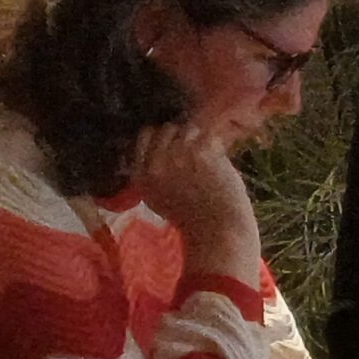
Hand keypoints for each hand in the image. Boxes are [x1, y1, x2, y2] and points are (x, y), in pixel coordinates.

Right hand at [132, 124, 260, 283]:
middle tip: (193, 152)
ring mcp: (177, 156)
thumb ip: (152, 173)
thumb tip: (154, 147)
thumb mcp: (157, 198)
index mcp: (140, 175)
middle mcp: (154, 163)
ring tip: (207, 157)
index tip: (173, 144)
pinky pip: (209, 135)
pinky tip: (218, 161)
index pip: (144, 136)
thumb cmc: (191, 217)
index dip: (161, 136)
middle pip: (166, 128)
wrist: (216, 229)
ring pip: (188, 128)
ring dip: (200, 139)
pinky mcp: (200, 152)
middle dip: (181, 135)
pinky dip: (216, 145)